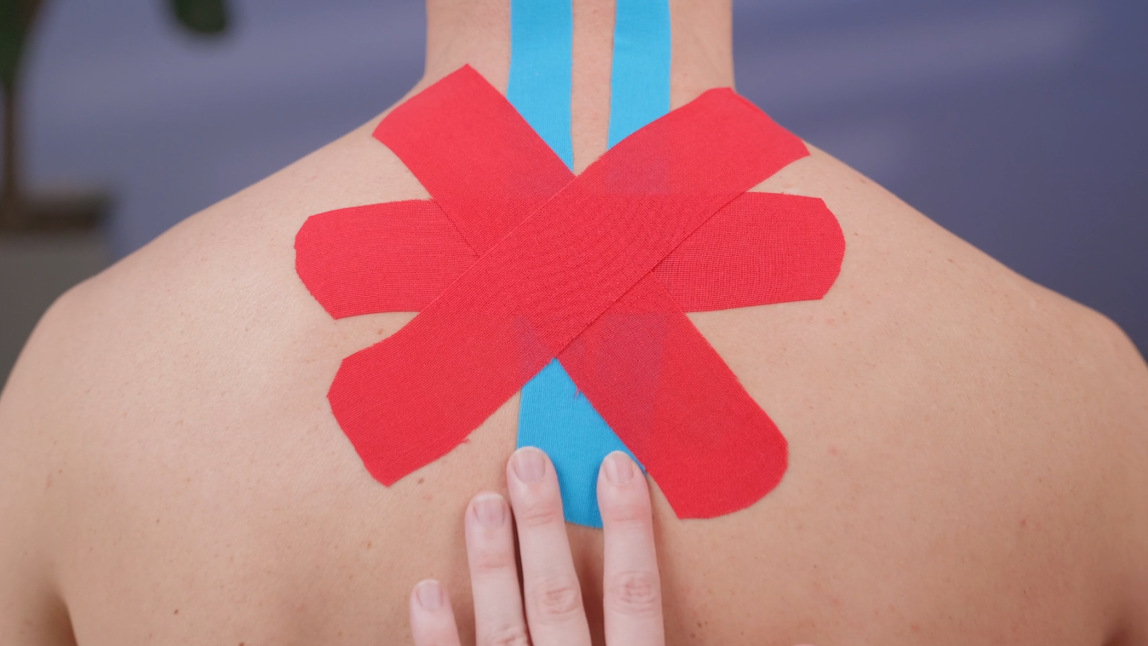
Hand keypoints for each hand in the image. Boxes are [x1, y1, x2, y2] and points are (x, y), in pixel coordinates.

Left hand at [410, 447, 663, 645]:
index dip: (629, 529)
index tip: (617, 466)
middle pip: (558, 598)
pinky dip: (437, 634)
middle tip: (528, 461)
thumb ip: (648, 636)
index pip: (635, 597)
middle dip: (543, 526)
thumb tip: (650, 589)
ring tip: (482, 503)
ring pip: (504, 628)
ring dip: (492, 563)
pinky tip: (426, 590)